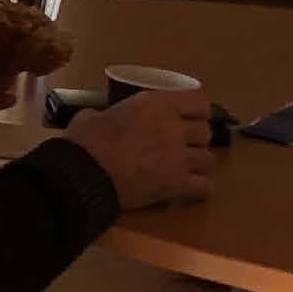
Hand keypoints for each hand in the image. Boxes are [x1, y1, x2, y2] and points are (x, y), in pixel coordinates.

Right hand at [66, 88, 212, 211]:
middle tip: (184, 147)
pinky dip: (199, 188)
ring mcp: (179, 156)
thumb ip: (105, 115)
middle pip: (205, 131)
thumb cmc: (84, 143)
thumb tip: (98, 119)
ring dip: (198, 164)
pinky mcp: (178, 183)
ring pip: (208, 159)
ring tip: (187, 169)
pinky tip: (191, 190)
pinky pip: (204, 186)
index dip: (197, 112)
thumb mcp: (91, 117)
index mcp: (155, 104)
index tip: (190, 118)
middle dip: (196, 140)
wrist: (84, 176)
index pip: (198, 101)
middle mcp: (173, 126)